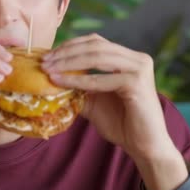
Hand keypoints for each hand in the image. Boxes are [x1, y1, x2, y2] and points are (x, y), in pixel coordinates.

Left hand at [42, 33, 174, 159]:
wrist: (145, 147)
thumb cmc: (122, 125)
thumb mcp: (94, 101)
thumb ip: (79, 87)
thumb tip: (50, 78)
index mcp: (130, 58)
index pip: (96, 42)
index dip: (70, 45)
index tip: (48, 55)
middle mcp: (137, 59)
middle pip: (95, 45)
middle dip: (66, 52)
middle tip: (44, 61)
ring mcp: (139, 68)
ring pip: (97, 56)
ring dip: (69, 63)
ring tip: (49, 70)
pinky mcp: (137, 83)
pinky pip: (101, 78)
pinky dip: (79, 80)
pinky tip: (61, 83)